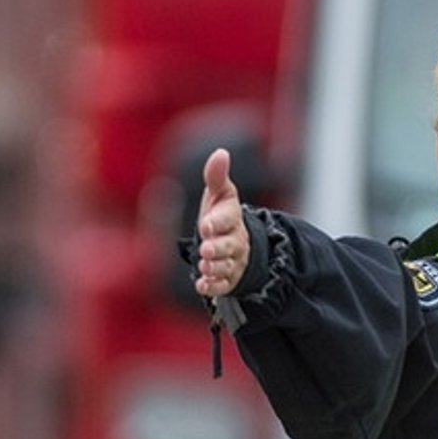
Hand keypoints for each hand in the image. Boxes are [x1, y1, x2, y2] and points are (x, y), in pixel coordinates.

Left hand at [194, 147, 249, 298]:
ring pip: (226, 266)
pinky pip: (222, 285)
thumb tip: (221, 152)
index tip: (205, 225)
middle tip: (206, 249)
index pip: (227, 219)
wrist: (235, 243)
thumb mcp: (220, 195)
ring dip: (214, 267)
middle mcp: (235, 241)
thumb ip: (217, 176)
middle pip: (229, 246)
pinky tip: (202, 285)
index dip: (217, 223)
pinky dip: (212, 286)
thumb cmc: (222, 216)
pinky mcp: (227, 279)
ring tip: (204, 264)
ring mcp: (232, 261)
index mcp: (232, 218)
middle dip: (218, 248)